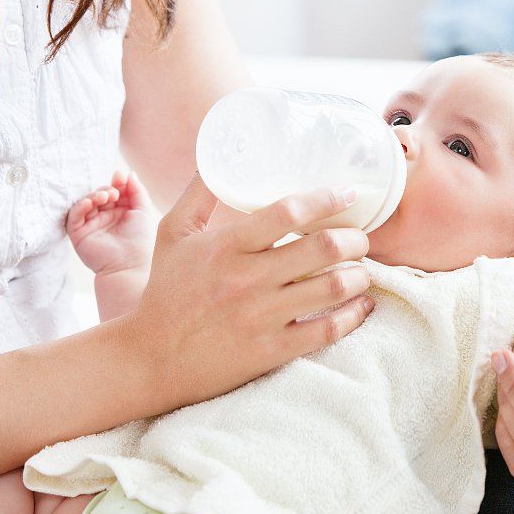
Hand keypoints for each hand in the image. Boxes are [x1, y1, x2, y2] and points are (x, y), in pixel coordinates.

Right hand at [67, 170, 154, 274]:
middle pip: (100, 195)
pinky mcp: (79, 234)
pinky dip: (80, 206)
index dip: (116, 183)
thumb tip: (127, 172)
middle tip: (113, 193)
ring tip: (105, 197)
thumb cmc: (140, 239)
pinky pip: (74, 216)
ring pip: (86, 203)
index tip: (120, 177)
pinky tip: (90, 202)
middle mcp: (105, 218)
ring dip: (94, 196)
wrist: (130, 264)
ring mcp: (91, 226)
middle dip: (106, 189)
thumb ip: (137, 190)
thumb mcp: (143, 210)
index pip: (115, 192)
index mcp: (121, 213)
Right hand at [129, 173, 373, 410]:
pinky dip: (353, 316)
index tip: (346, 194)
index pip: (288, 212)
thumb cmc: (167, 291)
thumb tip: (216, 154)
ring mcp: (261, 317)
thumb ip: (198, 193)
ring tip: (362, 269)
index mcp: (227, 246)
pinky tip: (362, 304)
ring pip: (332, 288)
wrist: (151, 359)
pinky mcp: (271, 351)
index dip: (326, 200)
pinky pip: (327, 331)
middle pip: (323, 249)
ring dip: (360, 275)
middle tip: (360, 237)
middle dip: (355, 239)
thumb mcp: (173, 233)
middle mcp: (247, 279)